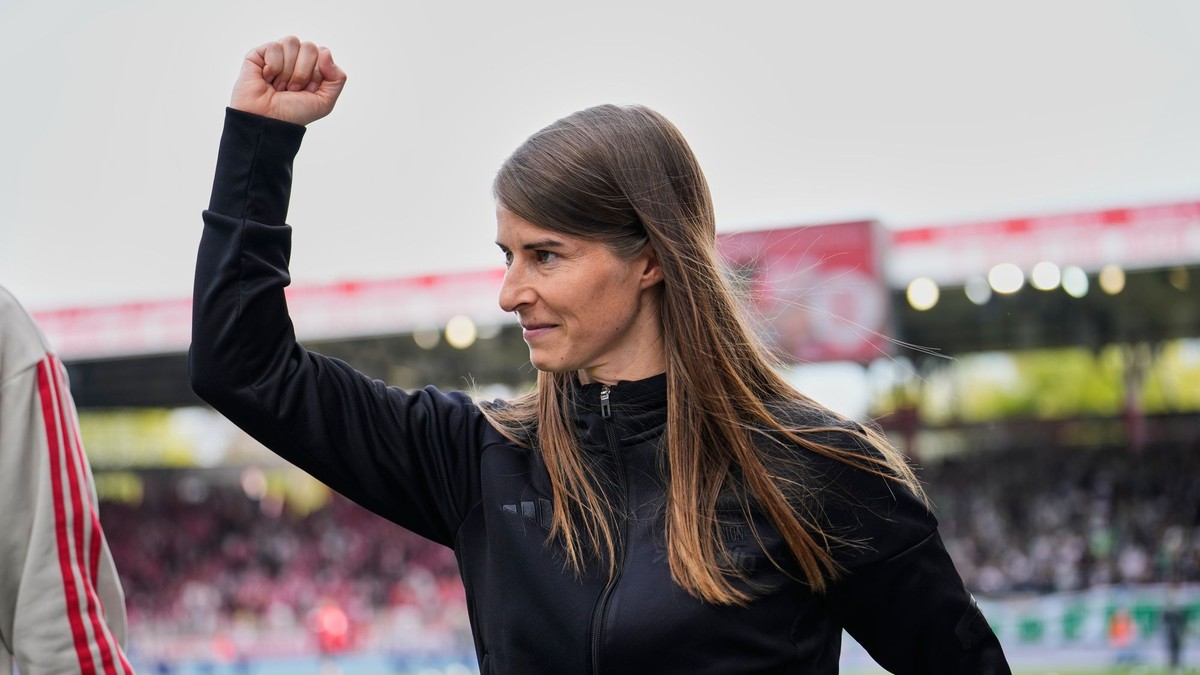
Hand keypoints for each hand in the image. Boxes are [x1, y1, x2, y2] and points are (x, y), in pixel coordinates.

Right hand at [230, 36, 346, 125]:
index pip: (323, 53)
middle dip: (302, 73)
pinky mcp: (259, 54)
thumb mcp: (325, 101)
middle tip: (292, 89)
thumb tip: (325, 52)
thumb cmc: (294, 113)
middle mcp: (295, 58)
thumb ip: (337, 78)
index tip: (308, 91)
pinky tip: (267, 78)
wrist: (269, 121)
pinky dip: (273, 67)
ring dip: (287, 71)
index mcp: (312, 66)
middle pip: (309, 47)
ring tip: (280, 86)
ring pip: (292, 42)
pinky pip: (274, 47)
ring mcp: (278, 54)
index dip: (317, 74)